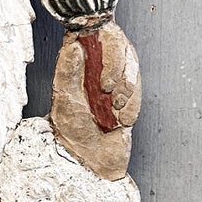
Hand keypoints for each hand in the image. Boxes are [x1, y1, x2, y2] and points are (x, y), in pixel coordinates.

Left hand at [48, 23, 139, 179]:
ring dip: (126, 90)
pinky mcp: (128, 99)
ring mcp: (115, 84)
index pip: (94, 38)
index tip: (99, 58)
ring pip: (131, 69)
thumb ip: (68, 70)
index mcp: (78, 65)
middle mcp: (97, 70)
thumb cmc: (71, 131)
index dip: (103, 46)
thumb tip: (74, 45)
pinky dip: (132, 106)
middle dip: (117, 69)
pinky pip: (137, 93)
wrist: (90, 162)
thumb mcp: (64, 98)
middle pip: (119, 49)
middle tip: (106, 88)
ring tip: (113, 112)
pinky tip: (121, 121)